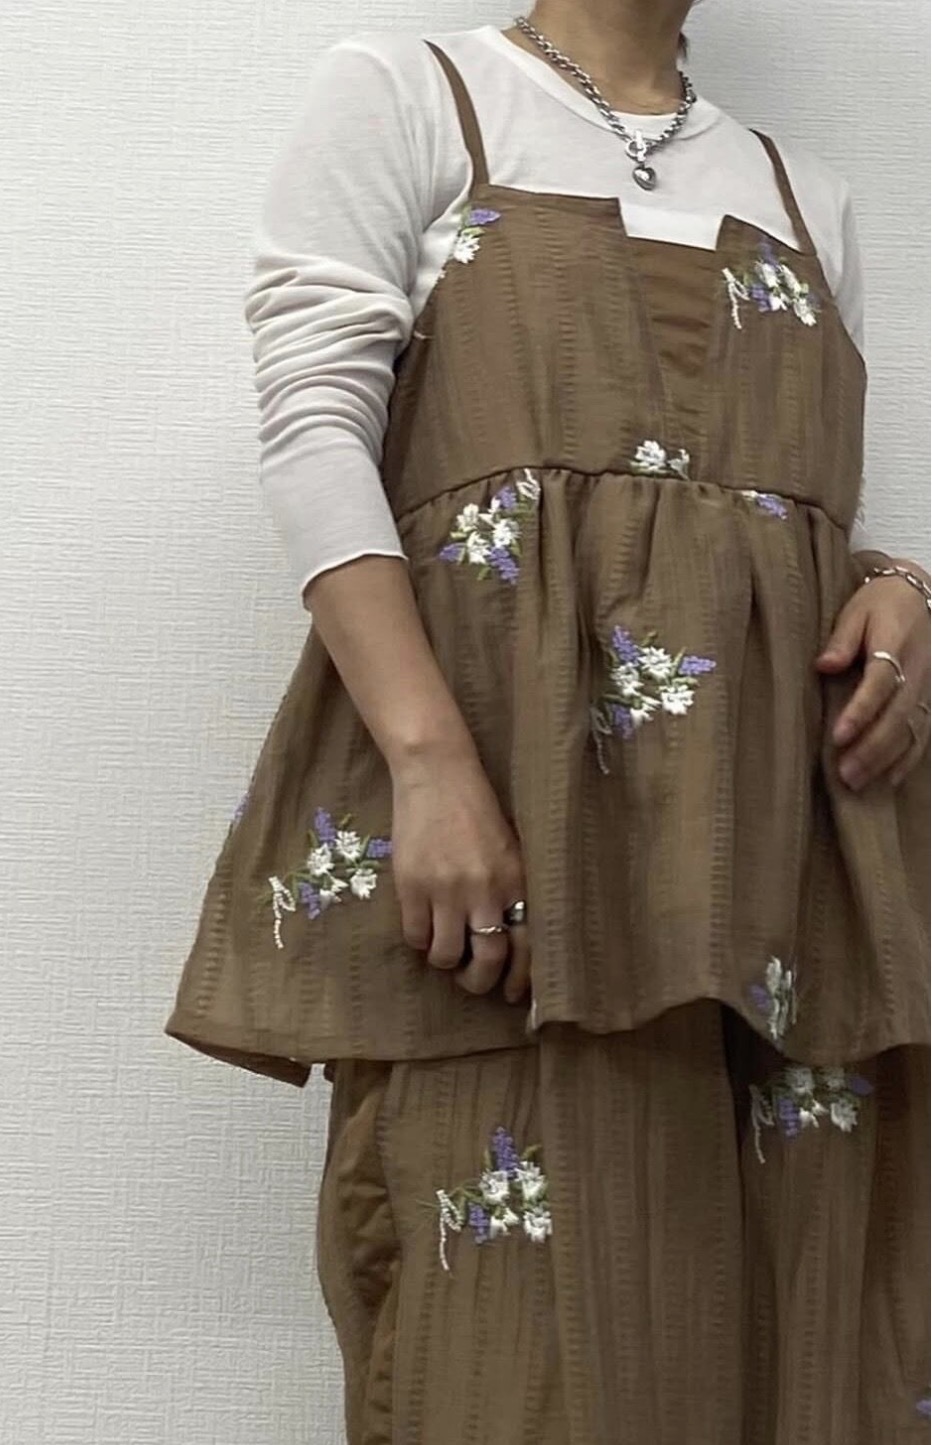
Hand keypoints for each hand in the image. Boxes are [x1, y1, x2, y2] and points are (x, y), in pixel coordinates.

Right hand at [389, 745, 529, 1001]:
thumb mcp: (508, 850)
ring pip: (447, 954)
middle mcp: (485, 891)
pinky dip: (419, 941)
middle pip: (487, 960)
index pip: (527, 946)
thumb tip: (509, 938)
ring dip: (446, 961)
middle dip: (479, 982)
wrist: (437, 776)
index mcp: (516, 882)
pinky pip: (415, 936)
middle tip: (471, 980)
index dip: (521, 978)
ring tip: (444, 950)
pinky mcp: (413, 886)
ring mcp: (447, 890)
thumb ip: (511, 891)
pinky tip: (422, 928)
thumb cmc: (477, 811)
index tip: (512, 993)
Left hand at [817, 561, 930, 790]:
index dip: (860, 711)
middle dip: (871, 748)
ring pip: (910, 730)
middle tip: (845, 774)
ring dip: (884, 760)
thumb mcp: (856, 610)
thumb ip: (841, 639)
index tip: (838, 736)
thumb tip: (824, 665)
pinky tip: (889, 779)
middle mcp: (915, 672)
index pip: (880, 683)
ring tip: (857, 782)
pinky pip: (922, 733)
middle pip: (896, 715)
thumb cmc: (880, 604)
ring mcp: (924, 688)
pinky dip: (907, 759)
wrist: (918, 595)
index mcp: (895, 646)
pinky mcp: (926, 699)